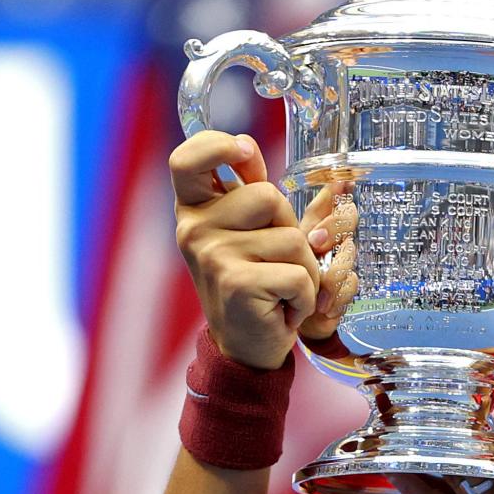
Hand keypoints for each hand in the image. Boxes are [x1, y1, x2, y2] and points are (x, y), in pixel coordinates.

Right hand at [168, 131, 356, 367]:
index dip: (218, 145)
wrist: (244, 348)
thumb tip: (290, 163)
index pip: (187, 159)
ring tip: (281, 289)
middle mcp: (194, 229)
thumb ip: (259, 195)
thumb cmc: (254, 284)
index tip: (245, 151)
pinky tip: (284, 309)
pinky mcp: (237, 283)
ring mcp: (213, 255)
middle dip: (289, 229)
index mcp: (195, 210)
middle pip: (268, 196)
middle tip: (274, 262)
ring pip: (293, 238)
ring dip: (304, 269)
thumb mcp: (252, 234)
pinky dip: (306, 297)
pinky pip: (299, 274)